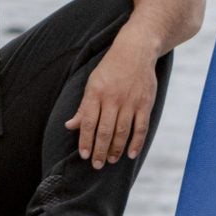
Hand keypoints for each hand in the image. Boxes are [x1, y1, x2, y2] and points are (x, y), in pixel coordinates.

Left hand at [68, 39, 159, 166]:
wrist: (136, 51)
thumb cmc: (110, 68)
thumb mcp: (92, 83)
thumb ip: (83, 107)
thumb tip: (70, 126)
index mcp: (96, 93)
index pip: (89, 122)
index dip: (86, 141)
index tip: (84, 155)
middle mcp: (113, 99)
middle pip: (105, 130)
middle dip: (99, 150)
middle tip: (97, 165)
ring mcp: (130, 101)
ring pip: (122, 131)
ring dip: (116, 149)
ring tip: (110, 160)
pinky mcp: (145, 103)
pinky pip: (141, 127)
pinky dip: (136, 142)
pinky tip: (131, 154)